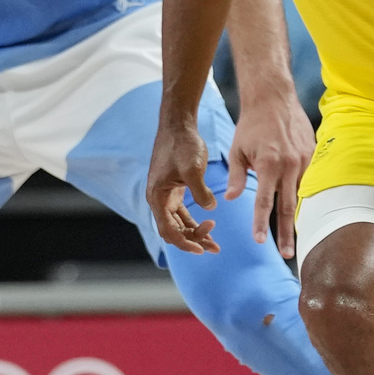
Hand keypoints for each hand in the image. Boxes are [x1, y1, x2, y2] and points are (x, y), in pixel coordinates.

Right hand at [147, 118, 218, 254]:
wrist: (179, 125)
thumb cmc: (182, 144)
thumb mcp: (192, 168)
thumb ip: (201, 191)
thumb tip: (210, 209)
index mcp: (157, 197)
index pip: (168, 231)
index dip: (184, 243)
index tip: (201, 249)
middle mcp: (158, 200)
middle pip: (173, 231)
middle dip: (193, 241)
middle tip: (215, 247)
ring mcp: (166, 195)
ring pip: (179, 224)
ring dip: (195, 233)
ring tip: (215, 243)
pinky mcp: (176, 190)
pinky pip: (183, 213)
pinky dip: (195, 221)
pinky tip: (210, 224)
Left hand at [224, 86, 313, 258]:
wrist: (273, 98)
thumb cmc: (251, 124)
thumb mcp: (237, 150)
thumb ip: (237, 177)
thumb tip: (231, 200)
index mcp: (270, 165)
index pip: (265, 202)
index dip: (262, 223)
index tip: (260, 241)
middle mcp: (291, 165)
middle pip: (289, 206)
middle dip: (288, 233)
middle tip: (288, 254)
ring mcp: (305, 160)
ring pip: (303, 194)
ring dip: (300, 215)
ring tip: (298, 236)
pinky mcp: (313, 154)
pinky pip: (310, 179)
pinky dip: (306, 194)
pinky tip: (305, 207)